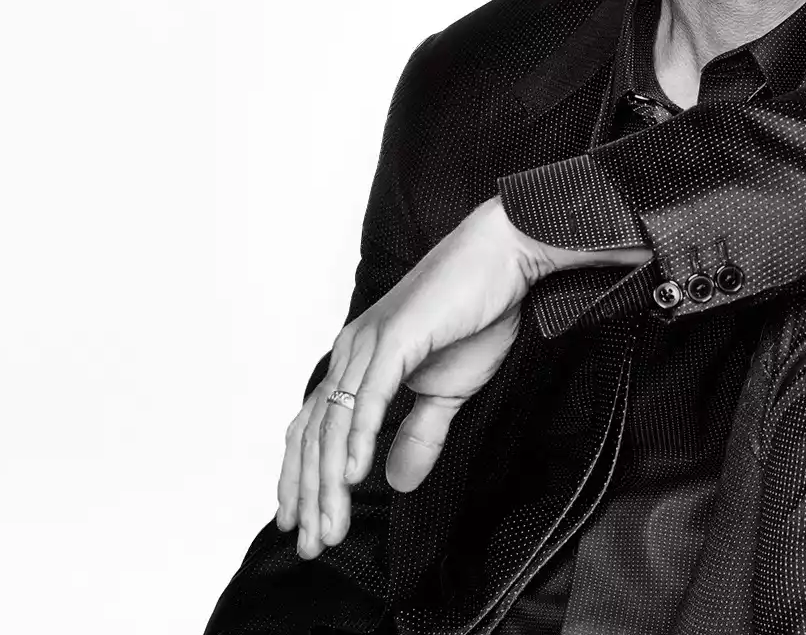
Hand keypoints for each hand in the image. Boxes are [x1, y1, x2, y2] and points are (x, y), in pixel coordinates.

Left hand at [274, 195, 650, 558]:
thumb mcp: (446, 391)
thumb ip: (419, 435)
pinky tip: (355, 475)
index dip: (303, 480)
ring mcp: (368, 344)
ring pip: (335, 423)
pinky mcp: (395, 338)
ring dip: (328, 481)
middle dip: (307, 494)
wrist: (504, 261)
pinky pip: (369, 397)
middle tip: (309, 545)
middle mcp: (351, 353)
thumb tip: (396, 481)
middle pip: (313, 434)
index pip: (314, 430)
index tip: (301, 526)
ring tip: (328, 526)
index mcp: (357, 364)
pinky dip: (357, 438)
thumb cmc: (476, 315)